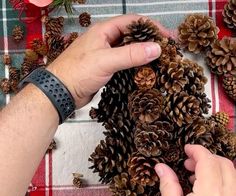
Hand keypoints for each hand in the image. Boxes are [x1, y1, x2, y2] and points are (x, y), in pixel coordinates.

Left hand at [47, 15, 172, 107]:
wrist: (61, 91)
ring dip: (143, 54)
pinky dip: (135, 65)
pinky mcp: (105, 68)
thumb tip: (156, 48)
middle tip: (166, 49)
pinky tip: (143, 71)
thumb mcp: (106, 60)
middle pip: (132, 36)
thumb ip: (131, 54)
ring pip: (128, 50)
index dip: (151, 27)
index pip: (133, 22)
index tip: (167, 37)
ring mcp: (105, 55)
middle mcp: (105, 40)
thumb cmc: (77, 72)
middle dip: (149, 41)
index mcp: (103, 31)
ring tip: (159, 60)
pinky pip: (124, 63)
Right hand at [155, 145, 235, 195]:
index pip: (208, 161)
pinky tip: (209, 187)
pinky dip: (224, 178)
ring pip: (234, 173)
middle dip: (206, 158)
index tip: (186, 149)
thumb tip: (159, 166)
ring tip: (197, 175)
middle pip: (224, 163)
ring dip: (216, 167)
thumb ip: (168, 184)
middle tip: (189, 164)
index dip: (197, 150)